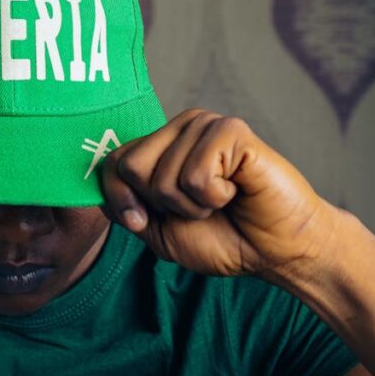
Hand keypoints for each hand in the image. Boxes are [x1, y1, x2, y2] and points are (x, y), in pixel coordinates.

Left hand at [99, 109, 337, 277]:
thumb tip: (98, 186)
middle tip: (199, 207)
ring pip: (163, 176)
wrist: (276, 251)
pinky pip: (196, 174)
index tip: (147, 221)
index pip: (111, 163)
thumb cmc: (223, 238)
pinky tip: (236, 191)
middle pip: (130, 167)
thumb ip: (126, 207)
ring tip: (222, 200)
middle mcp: (179, 127)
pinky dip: (214, 197)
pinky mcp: (231, 130)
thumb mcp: (158, 232)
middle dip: (161, 205)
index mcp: (160, 146)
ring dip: (193, 205)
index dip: (122, 202)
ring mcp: (205, 124)